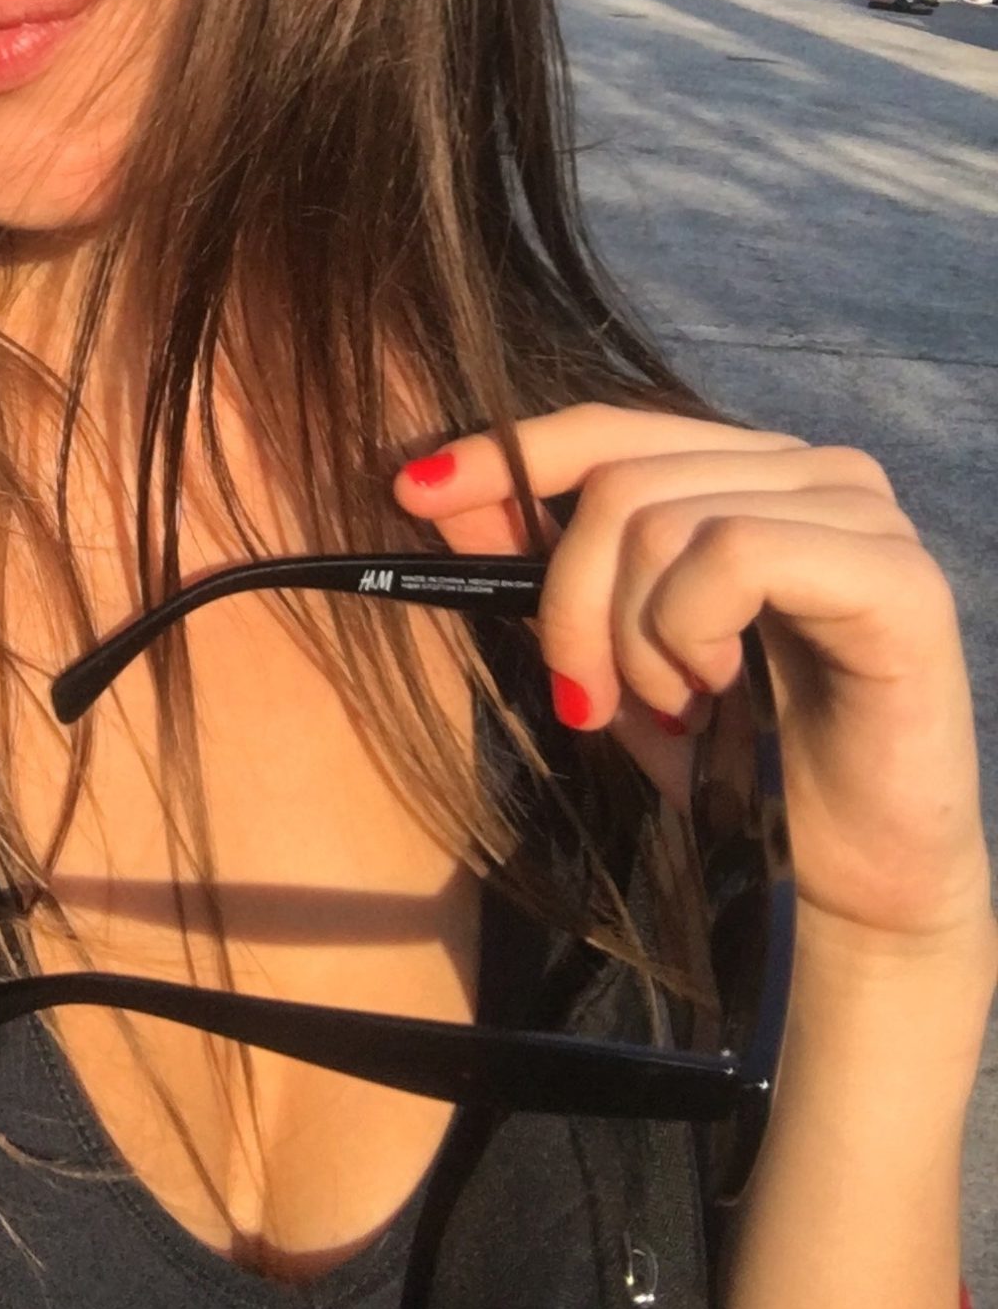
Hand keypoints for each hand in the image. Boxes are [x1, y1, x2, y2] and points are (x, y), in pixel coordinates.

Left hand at [393, 408, 991, 955]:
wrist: (857, 879)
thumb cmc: (739, 765)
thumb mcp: (615, 656)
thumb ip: (544, 570)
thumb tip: (439, 493)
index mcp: (752, 473)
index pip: (610, 429)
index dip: (508, 454)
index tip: (414, 493)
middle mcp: (815, 470)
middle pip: (621, 482)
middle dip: (567, 598)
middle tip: (583, 697)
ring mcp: (863, 513)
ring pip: (664, 520)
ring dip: (632, 638)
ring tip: (673, 708)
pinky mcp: (896, 575)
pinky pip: (733, 556)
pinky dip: (691, 634)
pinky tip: (718, 691)